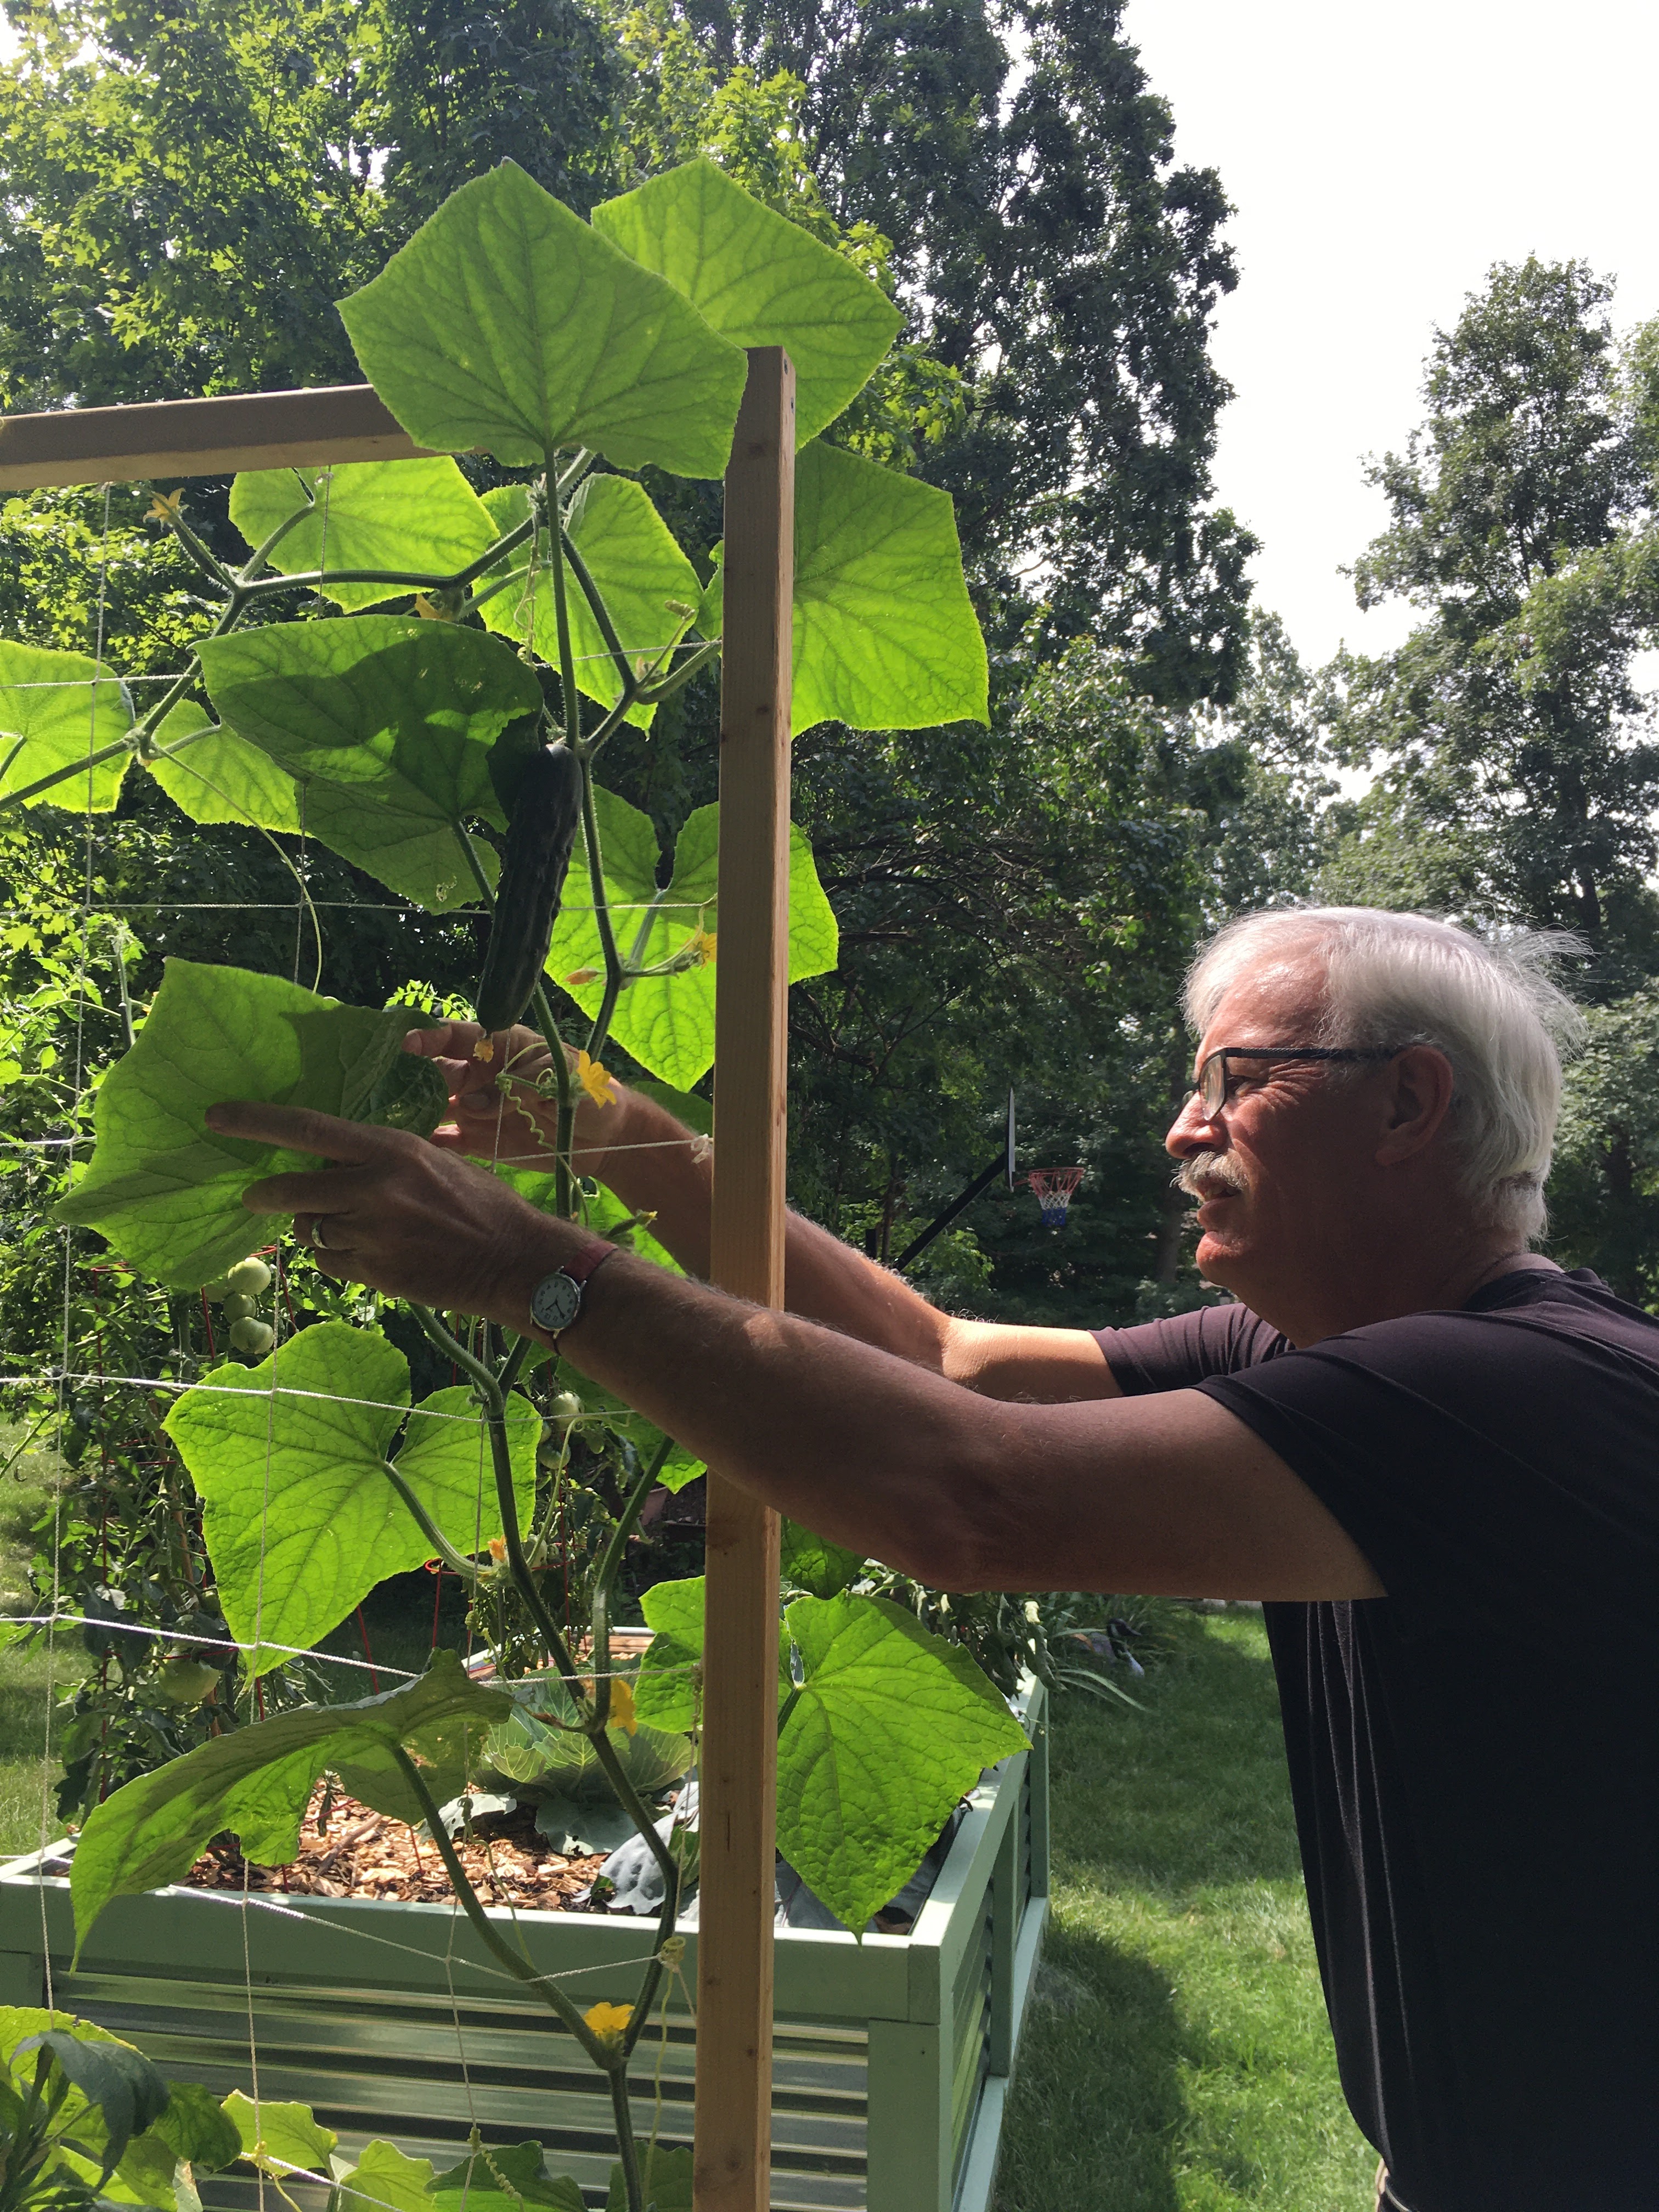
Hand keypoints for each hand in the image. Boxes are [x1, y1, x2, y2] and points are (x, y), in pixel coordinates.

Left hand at [208, 1100, 578, 1321]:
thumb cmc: (480, 1204)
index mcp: (391, 1148)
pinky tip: (373, 1254)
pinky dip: (340, 1258)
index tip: (216, 1116)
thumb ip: (380, 1159)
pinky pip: (331, 1262)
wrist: (515, 1260)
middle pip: (291, 1189)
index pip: (307, 1128)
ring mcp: (372, 1233)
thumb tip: (331, 1158)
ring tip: (354, 1228)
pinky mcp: (375, 1272)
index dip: (255, 1121)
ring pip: (310, 1230)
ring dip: (317, 1228)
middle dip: (266, 1195)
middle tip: (257, 1197)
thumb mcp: (432, 1160)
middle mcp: (375, 1187)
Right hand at [399, 1020, 621, 1166]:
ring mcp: (476, 1109)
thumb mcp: (559, 1076)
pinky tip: (409, 1148)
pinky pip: (447, 1141)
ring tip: (384, 1121)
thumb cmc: (587, 1090)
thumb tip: (470, 1105)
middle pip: (434, 1073)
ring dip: (411, 1112)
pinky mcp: (479, 1141)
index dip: (427, 1037)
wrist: (607, 1135)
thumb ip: (515, 1085)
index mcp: (498, 1047)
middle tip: (383, 1092)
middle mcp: (479, 1076)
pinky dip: (428, 1143)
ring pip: (434, 1107)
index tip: (404, 1046)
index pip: (454, 1035)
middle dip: (409, 1079)